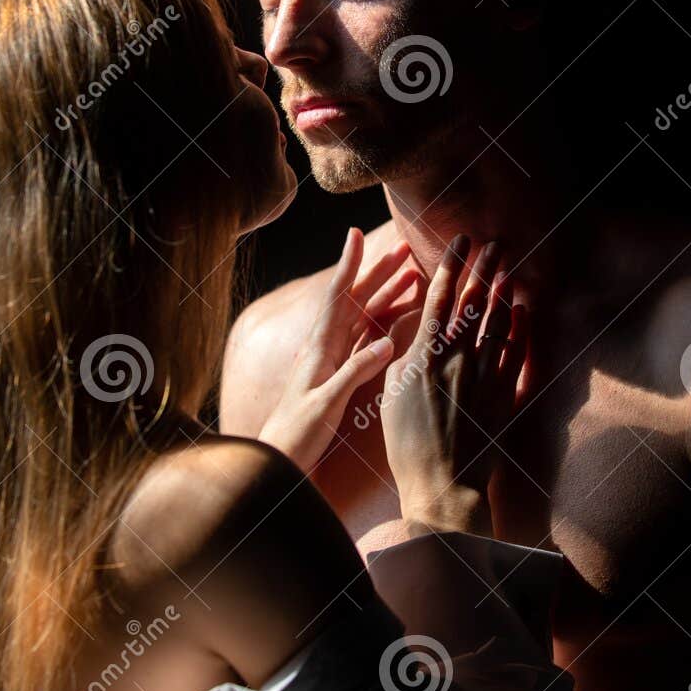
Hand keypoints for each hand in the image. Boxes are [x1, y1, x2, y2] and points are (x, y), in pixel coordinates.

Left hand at [256, 228, 421, 471]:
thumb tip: (387, 343)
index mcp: (318, 347)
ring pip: (362, 316)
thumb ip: (355, 372)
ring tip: (410, 275)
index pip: (337, 296)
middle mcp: (324, 346)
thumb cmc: (298, 433)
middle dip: (378, 272)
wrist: (280, 457)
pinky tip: (399, 316)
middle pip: (355, 299)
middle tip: (403, 248)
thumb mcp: (326, 403)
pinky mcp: (338, 372)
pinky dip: (383, 323)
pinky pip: (364, 339)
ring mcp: (331, 358)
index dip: (348, 264)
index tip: (355, 233)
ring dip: (385, 294)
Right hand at [380, 235, 530, 536]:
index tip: (461, 240)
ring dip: (504, 292)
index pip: (440, 299)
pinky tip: (521, 313)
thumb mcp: (391, 398)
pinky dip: (519, 329)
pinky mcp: (503, 395)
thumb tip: (414, 341)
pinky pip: (515, 353)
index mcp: (424, 358)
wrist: (443, 486)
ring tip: (509, 269)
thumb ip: (404, 363)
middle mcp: (457, 360)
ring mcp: (484, 376)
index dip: (452, 266)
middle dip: (485, 268)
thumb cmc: (408, 447)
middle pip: (475, 303)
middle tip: (496, 242)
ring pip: (498, 323)